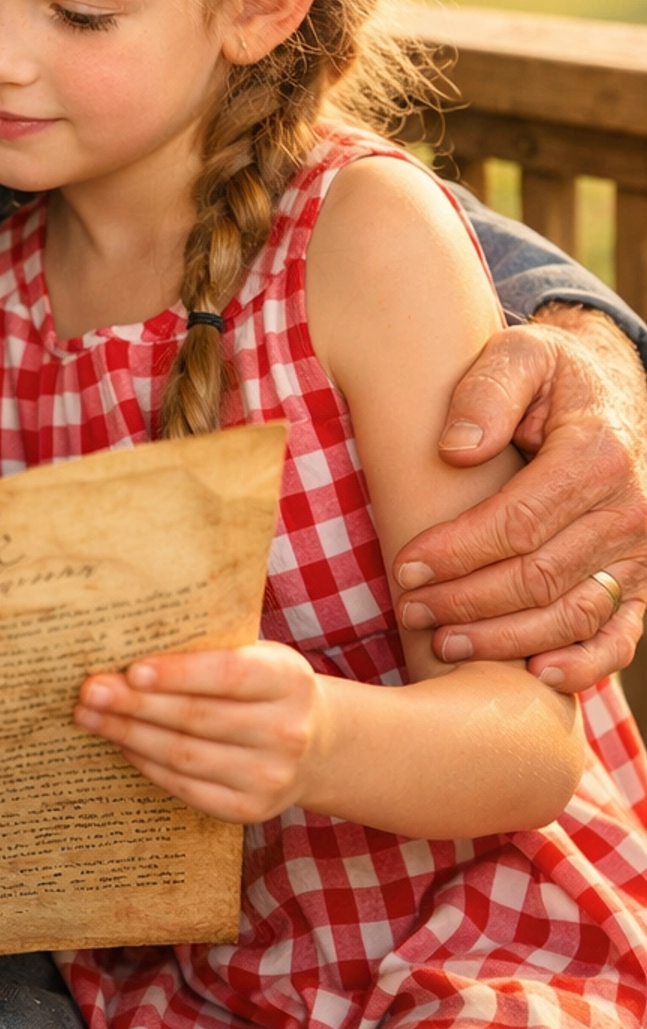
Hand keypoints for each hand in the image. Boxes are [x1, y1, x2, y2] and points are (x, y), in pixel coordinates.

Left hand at [75, 642, 324, 823]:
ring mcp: (271, 777)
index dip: (178, 673)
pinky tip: (122, 744)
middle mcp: (286, 732)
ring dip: (129, 735)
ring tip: (90, 717)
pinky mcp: (251, 810)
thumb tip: (128, 643)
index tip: (131, 669)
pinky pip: (186, 787)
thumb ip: (210, 649)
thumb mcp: (258, 656)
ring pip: (184, 756)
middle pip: (196, 718)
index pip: (228, 675)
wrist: (316, 745)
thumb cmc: (266, 687)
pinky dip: (148, 765)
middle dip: (135, 705)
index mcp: (289, 680)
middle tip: (90, 691)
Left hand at [394, 307, 646, 690]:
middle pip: (539, 577)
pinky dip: (585, 665)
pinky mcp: (640, 580)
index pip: (518, 523)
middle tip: (410, 609)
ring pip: (572, 615)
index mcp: (595, 456)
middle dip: (467, 601)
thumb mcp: (521, 355)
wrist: (610, 391)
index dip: (457, 552)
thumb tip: (456, 450)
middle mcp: (628, 511)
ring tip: (445, 643)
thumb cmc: (551, 377)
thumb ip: (488, 390)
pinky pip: (620, 635)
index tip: (405, 566)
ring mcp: (639, 552)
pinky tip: (537, 673)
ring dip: (506, 639)